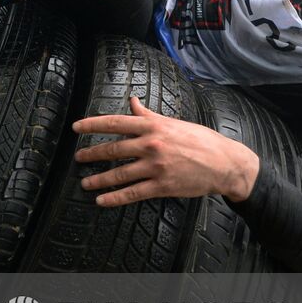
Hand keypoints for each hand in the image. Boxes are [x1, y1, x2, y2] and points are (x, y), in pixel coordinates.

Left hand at [71, 96, 258, 206]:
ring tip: (86, 183)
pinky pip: (132, 193)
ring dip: (99, 179)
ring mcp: (155, 166)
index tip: (77, 127)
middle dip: (91, 154)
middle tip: (77, 158)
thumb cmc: (200, 140)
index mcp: (153, 127)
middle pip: (113, 149)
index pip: (116, 122)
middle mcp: (151, 145)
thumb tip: (132, 101)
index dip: (93, 124)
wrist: (224, 163)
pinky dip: (114, 198)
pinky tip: (102, 201)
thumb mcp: (173, 123)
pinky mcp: (161, 186)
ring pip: (119, 173)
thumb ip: (148, 115)